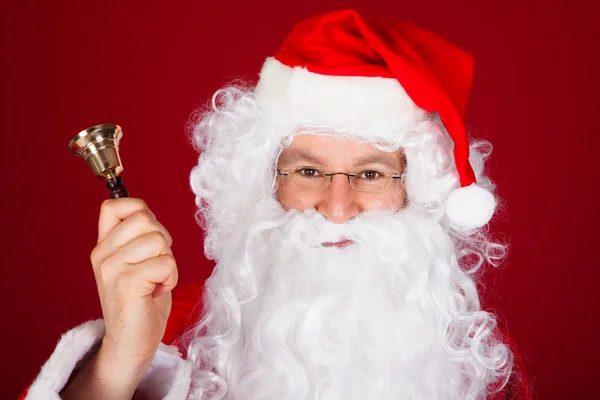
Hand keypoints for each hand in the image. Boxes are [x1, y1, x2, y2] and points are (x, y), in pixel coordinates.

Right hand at [91, 198, 177, 379]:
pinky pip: (166, 263)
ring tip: (156, 280)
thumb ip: (137, 239)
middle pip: (144, 219)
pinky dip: (170, 278)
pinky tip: (157, 291)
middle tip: (155, 265)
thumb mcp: (135, 263)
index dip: (139, 211)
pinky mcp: (127, 283)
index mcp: (104, 246)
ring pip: (158, 240)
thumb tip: (148, 216)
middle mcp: (103, 254)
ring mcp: (112, 268)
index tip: (148, 235)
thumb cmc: (141, 301)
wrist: (131, 342)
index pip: (114, 206)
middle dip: (162, 240)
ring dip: (168, 261)